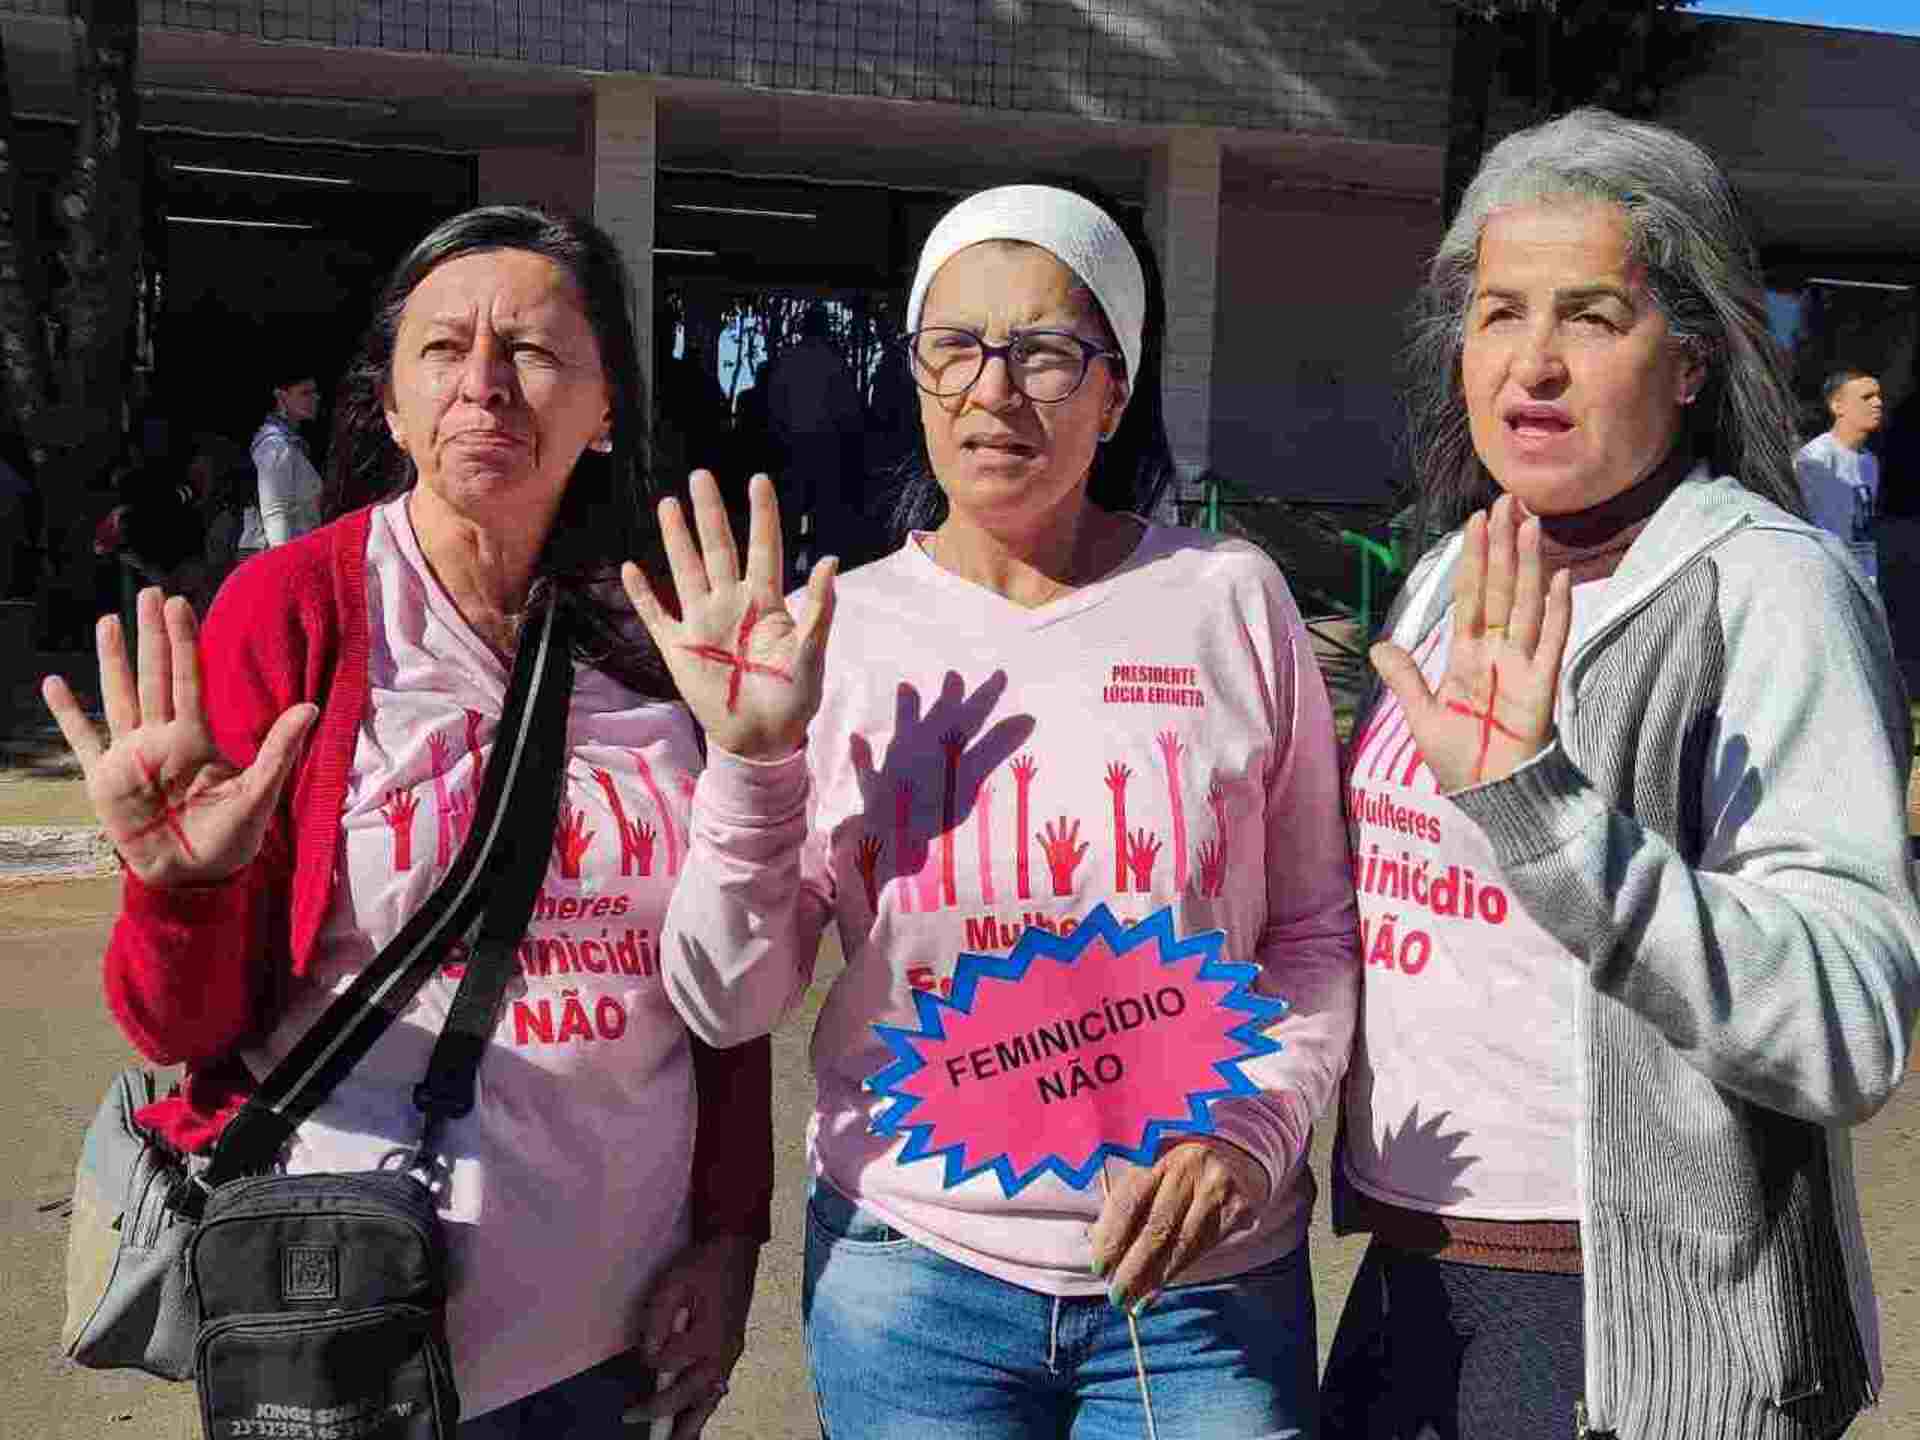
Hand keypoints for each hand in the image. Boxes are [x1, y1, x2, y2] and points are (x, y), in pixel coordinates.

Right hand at [40, 588, 316, 886]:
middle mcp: (161, 738)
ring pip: (119, 695)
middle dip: (151, 635)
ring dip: (112, 659)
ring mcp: (130, 755)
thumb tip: (311, 707)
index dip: (183, 641)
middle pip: (153, 675)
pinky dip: (68, 714)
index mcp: (195, 737)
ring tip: (109, 620)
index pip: (187, 678)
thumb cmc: (232, 837)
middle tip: (149, 592)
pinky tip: (55, 684)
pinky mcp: (103, 779)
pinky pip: (82, 740)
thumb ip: (280, 749)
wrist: (194, 877)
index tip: (179, 603)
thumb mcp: (259, 792)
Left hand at [621, 1235, 760, 1437]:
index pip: (670, 1363)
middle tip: (632, 1419)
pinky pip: (719, 1387)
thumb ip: (658, 1320)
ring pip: (710, 1399)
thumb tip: (649, 1353)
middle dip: (661, 1412)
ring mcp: (731, 1353)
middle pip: (691, 1393)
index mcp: (709, 1335)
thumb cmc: (702, 1264)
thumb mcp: (672, 1283)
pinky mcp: (733, 1350)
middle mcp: (723, 1351)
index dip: (652, 1359)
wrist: (736, 1248)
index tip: (645, 1349)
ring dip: (691, 1424)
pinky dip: (705, 1406)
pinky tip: (694, 1418)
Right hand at [623, 471, 834, 760]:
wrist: (763, 738)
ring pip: (687, 570)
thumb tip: (830, 561)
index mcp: (766, 603)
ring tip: (668, 504)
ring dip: (677, 538)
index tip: (758, 480)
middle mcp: (732, 604)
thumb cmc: (794, 696)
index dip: (762, 515)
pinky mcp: (680, 648)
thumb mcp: (811, 653)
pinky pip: (656, 615)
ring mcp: (703, 623)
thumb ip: (820, 609)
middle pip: (719, 548)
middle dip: (710, 513)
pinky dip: (642, 594)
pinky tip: (630, 567)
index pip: (763, 548)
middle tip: (702, 476)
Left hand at [1088, 1138, 1267, 1309]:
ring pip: (1182, 1243)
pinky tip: (1159, 1290)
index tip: (1099, 1266)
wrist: (1235, 1162)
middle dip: (1133, 1266)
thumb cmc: (1178, 1174)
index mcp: (1157, 1152)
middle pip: (1157, 1225)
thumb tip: (1098, 1244)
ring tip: (1135, 1301)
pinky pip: (1203, 1248)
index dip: (1112, 1236)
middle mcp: (1189, 1166)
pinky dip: (1177, 1273)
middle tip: (1116, 1294)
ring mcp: (1217, 1187)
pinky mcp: (1239, 1209)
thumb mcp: (1151, 1173)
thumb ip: (1127, 1204)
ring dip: (1154, 1277)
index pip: (1131, 1199)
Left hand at [1369, 493, 1570, 793]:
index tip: (1475, 523)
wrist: (1488, 796)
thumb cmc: (1460, 760)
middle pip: (1499, 588)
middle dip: (1501, 546)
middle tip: (1506, 501)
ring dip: (1529, 564)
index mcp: (1467, 656)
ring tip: (1530, 523)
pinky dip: (1557, 610)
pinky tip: (1560, 577)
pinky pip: (1551, 641)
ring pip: (1525, 603)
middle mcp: (1497, 652)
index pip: (1470, 596)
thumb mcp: (1422, 715)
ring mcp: (1522, 665)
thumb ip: (1405, 678)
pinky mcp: (1541, 686)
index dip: (1472, 560)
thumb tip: (1378, 647)